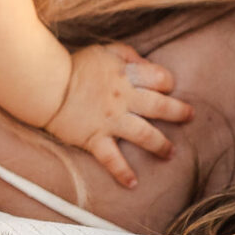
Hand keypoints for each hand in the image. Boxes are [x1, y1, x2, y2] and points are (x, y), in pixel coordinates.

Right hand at [44, 43, 192, 188]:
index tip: (167, 86)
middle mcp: (124, 99)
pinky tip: (133, 184)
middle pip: (160, 106)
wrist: (45, 85)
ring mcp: (111, 121)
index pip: (159, 77)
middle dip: (178, 112)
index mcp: (126, 75)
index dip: (166, 81)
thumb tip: (144, 63)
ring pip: (145, 134)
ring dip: (161, 145)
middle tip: (189, 116)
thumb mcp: (102, 51)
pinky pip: (112, 159)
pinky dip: (123, 173)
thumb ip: (126, 54)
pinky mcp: (95, 138)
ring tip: (170, 153)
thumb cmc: (72, 66)